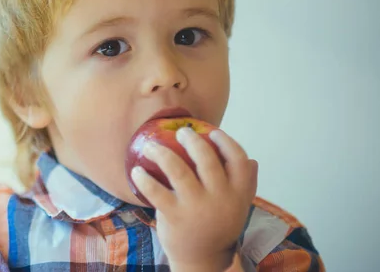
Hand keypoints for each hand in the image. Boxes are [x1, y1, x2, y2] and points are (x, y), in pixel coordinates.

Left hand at [131, 127, 257, 271]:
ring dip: (162, 153)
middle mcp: (220, 198)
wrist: (203, 260)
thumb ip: (245, 185)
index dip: (227, 143)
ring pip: (178, 170)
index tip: (213, 132)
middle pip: (207, 160)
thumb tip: (253, 160)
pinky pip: (156, 192)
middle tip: (182, 132)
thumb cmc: (218, 226)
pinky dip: (144, 179)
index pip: (239, 161)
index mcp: (238, 194)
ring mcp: (196, 207)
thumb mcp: (238, 207)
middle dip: (192, 140)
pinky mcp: (175, 216)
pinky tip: (137, 170)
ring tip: (151, 146)